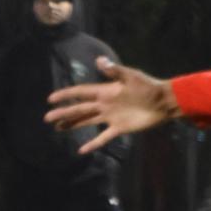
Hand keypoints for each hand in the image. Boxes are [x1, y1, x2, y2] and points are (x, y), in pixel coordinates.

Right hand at [44, 57, 177, 154]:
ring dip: (72, 125)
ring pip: (87, 121)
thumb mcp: (131, 76)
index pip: (81, 93)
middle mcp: (104, 104)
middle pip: (80, 109)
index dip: (66, 95)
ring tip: (58, 128)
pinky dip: (93, 143)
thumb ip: (114, 71)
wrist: (164, 102)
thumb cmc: (149, 87)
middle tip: (47, 118)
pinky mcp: (119, 128)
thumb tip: (99, 60)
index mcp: (105, 91)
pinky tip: (82, 150)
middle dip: (64, 113)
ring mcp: (111, 117)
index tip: (51, 99)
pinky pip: (103, 137)